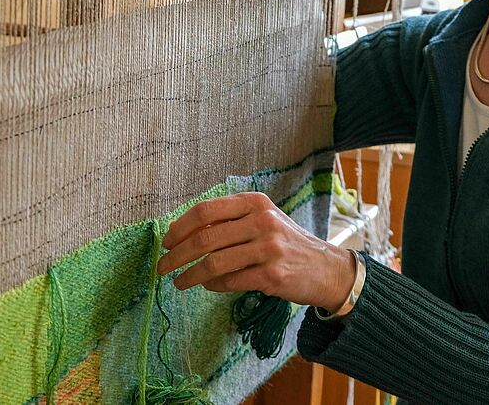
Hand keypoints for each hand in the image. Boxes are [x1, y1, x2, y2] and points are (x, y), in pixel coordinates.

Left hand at [156, 192, 356, 310]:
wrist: (326, 268)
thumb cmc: (286, 243)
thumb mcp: (261, 220)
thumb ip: (228, 221)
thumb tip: (181, 232)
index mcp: (254, 202)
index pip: (206, 210)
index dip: (180, 227)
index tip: (167, 242)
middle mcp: (261, 221)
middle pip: (205, 238)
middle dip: (177, 255)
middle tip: (162, 267)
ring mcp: (268, 248)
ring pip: (214, 263)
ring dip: (190, 275)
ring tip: (179, 282)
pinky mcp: (271, 275)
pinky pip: (230, 281)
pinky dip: (213, 285)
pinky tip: (206, 286)